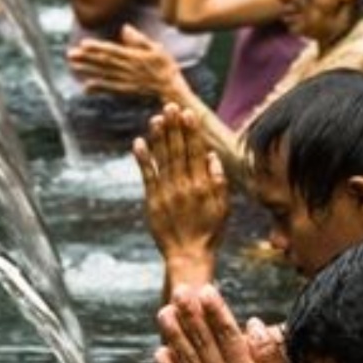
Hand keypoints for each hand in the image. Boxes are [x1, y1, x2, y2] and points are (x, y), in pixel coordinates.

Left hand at [68, 25, 188, 104]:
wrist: (170, 87)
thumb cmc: (164, 65)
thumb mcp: (156, 48)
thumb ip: (139, 39)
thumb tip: (124, 28)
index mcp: (134, 56)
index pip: (112, 50)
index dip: (97, 48)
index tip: (83, 44)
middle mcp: (127, 69)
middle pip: (103, 62)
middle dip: (86, 58)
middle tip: (70, 54)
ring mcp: (125, 80)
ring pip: (103, 74)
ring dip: (87, 71)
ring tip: (73, 66)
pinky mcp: (125, 90)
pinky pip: (110, 89)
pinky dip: (98, 88)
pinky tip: (86, 87)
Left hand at [134, 105, 229, 269]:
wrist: (187, 255)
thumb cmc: (208, 232)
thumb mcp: (223, 208)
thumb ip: (218, 182)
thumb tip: (211, 156)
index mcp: (203, 185)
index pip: (196, 152)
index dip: (191, 131)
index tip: (188, 113)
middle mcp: (185, 186)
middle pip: (178, 151)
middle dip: (174, 128)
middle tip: (170, 107)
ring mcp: (167, 193)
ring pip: (163, 159)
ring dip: (159, 138)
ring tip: (156, 118)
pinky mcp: (153, 201)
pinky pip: (147, 176)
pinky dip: (143, 159)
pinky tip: (139, 142)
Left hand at [154, 285, 297, 362]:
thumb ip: (270, 356)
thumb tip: (254, 324)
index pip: (226, 335)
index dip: (214, 310)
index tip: (205, 289)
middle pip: (202, 342)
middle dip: (189, 314)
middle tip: (178, 290)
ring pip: (185, 359)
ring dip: (173, 334)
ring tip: (164, 313)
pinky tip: (160, 351)